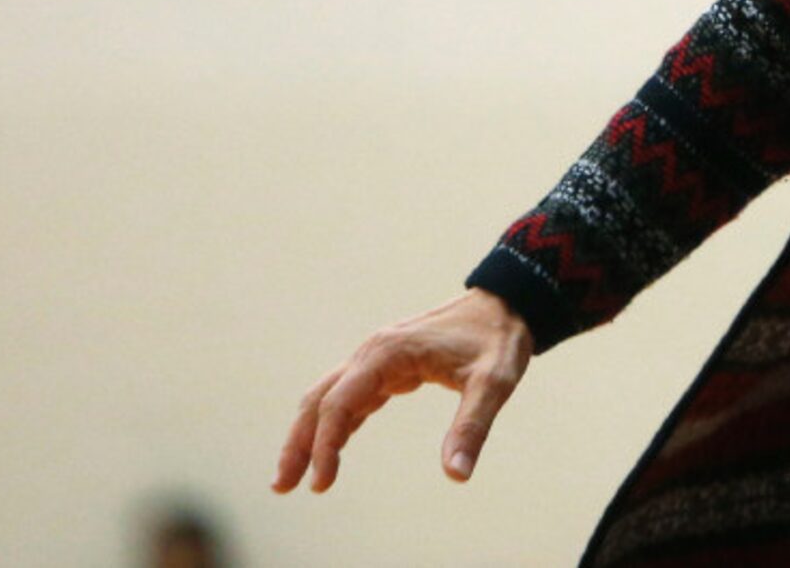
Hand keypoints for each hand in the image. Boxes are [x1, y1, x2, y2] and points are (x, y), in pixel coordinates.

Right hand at [273, 288, 531, 493]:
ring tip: (294, 478)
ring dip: (310, 435)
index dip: (325, 444)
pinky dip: (336, 425)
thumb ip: (471, 427)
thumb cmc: (499, 340)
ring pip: (329, 398)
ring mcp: (378, 357)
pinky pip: (351, 397)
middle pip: (321, 400)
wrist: (508, 303)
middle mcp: (374, 352)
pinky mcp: (388, 366)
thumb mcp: (493, 383)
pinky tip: (331, 452)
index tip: (321, 483)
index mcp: (388, 352)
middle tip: (282, 486)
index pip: (340, 403)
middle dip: (299, 443)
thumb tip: (456, 475)